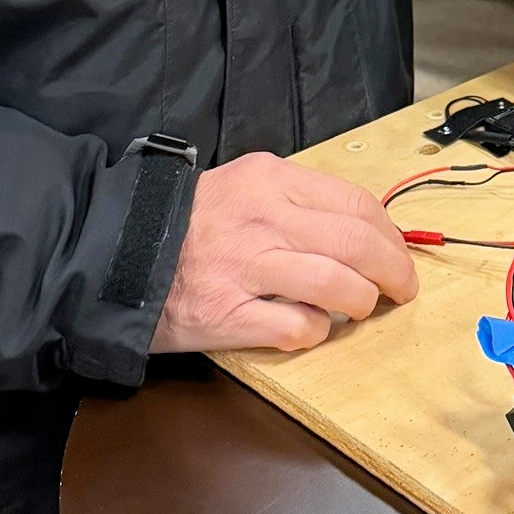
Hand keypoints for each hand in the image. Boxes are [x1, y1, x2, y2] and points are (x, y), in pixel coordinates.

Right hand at [150, 152, 418, 355]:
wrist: (112, 252)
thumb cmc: (185, 224)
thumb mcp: (241, 188)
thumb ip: (294, 202)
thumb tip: (360, 231)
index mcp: (270, 181)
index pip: (356, 204)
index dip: (390, 234)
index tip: (398, 252)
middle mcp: (262, 219)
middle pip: (357, 244)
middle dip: (394, 272)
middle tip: (401, 290)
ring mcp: (245, 267)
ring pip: (338, 284)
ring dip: (361, 302)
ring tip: (360, 309)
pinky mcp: (228, 314)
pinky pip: (298, 327)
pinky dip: (317, 332)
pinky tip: (312, 328)